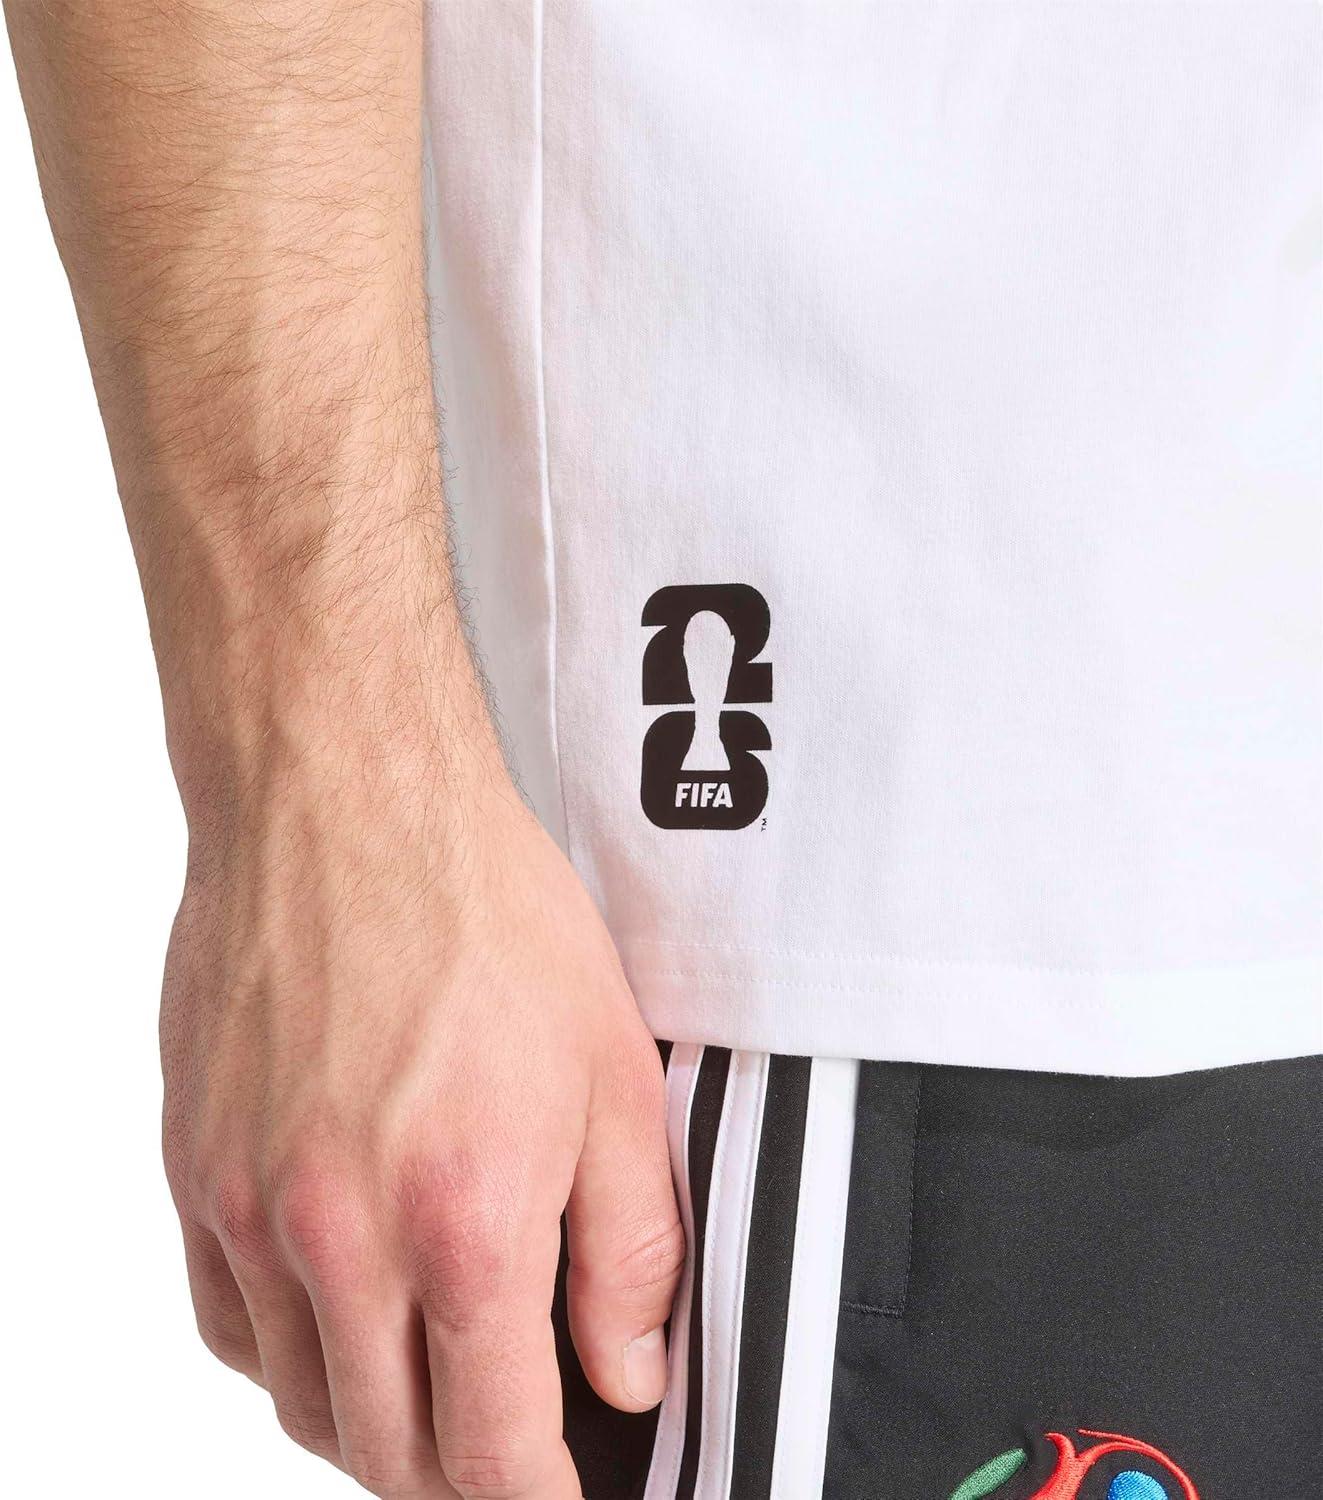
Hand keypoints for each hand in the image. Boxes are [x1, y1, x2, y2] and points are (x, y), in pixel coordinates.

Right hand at [161, 740, 681, 1497]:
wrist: (345, 803)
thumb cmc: (481, 912)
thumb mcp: (614, 1073)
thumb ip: (630, 1246)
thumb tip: (628, 1373)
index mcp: (461, 1220)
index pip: (495, 1451)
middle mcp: (337, 1236)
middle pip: (386, 1452)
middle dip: (459, 1479)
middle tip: (506, 1447)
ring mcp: (251, 1208)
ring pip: (302, 1402)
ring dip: (374, 1424)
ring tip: (430, 1389)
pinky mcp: (195, 1169)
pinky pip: (228, 1323)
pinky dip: (289, 1354)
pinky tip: (337, 1317)